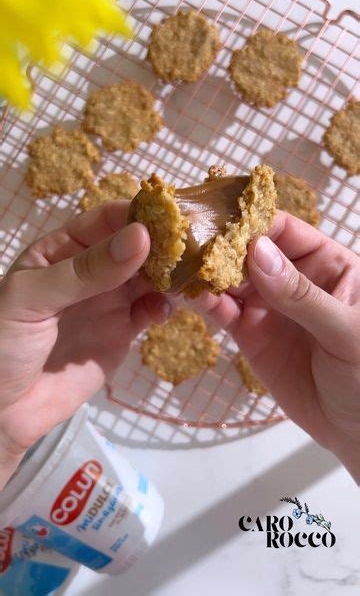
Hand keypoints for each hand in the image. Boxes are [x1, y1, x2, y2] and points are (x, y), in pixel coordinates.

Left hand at [0, 201, 169, 486]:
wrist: (3, 410)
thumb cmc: (3, 343)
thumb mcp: (34, 298)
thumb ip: (86, 270)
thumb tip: (142, 236)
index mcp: (62, 249)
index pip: (105, 220)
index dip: (137, 214)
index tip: (171, 216)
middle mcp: (91, 270)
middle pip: (135, 246)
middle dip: (164, 243)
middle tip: (195, 244)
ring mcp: (108, 301)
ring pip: (149, 277)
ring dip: (171, 274)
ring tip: (191, 276)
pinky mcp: (122, 332)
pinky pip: (150, 311)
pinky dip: (164, 306)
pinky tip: (165, 309)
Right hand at [192, 211, 359, 482]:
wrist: (355, 429)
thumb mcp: (345, 330)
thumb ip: (302, 294)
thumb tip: (257, 251)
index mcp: (327, 263)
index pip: (283, 230)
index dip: (251, 221)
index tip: (216, 216)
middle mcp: (292, 277)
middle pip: (249, 249)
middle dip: (218, 242)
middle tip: (182, 236)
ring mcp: (268, 305)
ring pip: (230, 277)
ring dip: (204, 269)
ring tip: (175, 261)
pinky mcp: (249, 332)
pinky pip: (222, 309)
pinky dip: (203, 300)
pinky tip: (186, 293)